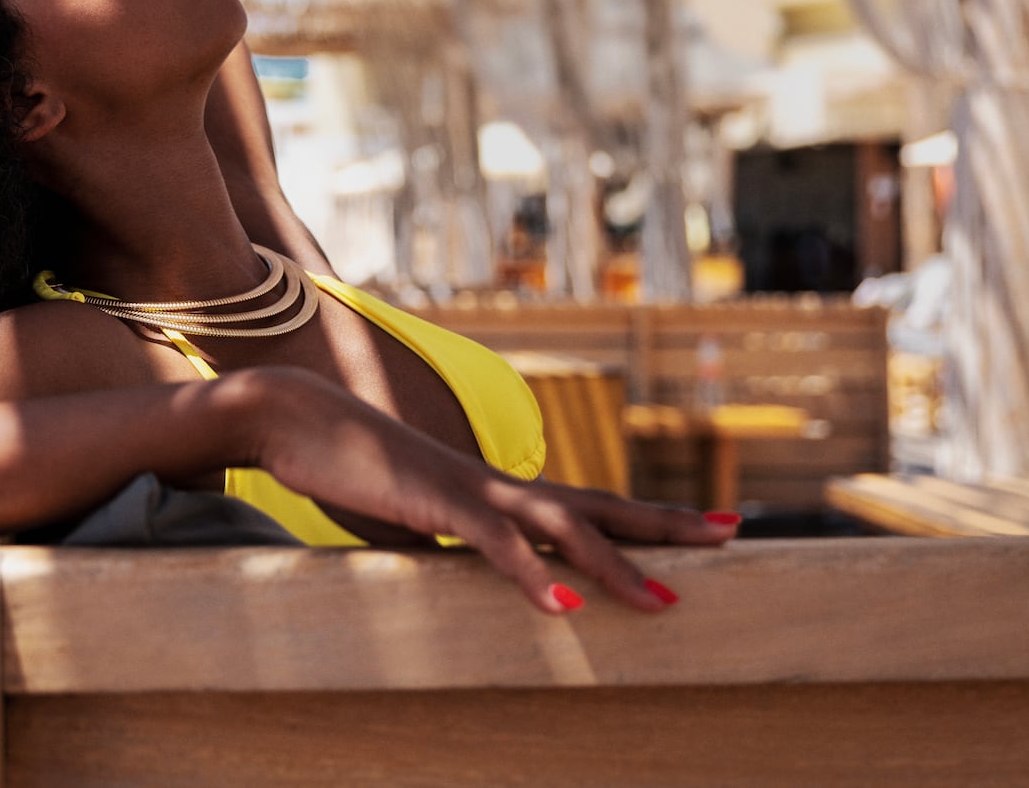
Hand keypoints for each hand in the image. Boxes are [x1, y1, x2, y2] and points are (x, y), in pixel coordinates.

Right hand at [240, 367, 736, 615]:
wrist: (298, 419)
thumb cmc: (351, 469)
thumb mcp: (413, 516)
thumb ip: (449, 539)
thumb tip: (467, 567)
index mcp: (499, 491)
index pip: (591, 505)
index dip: (649, 519)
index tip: (707, 527)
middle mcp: (499, 484)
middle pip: (601, 505)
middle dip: (667, 524)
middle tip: (730, 535)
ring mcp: (471, 489)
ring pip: (563, 526)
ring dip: (616, 566)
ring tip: (664, 602)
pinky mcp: (436, 502)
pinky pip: (494, 544)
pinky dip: (532, 575)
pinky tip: (563, 608)